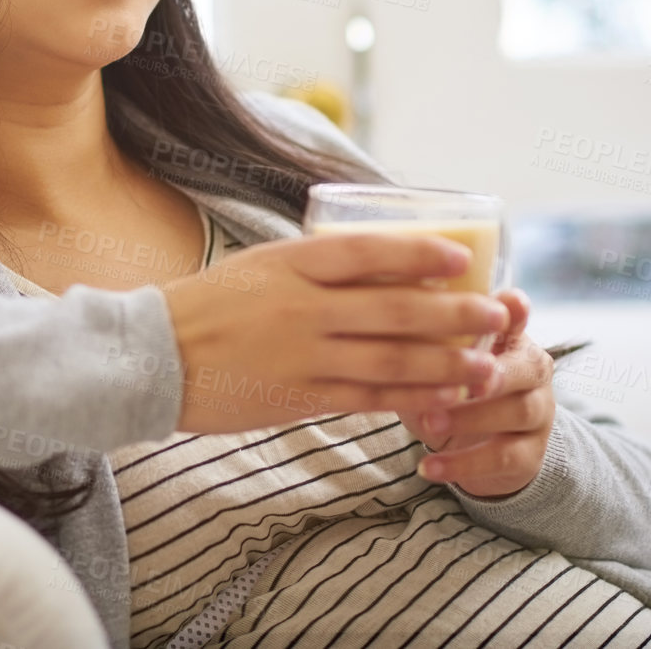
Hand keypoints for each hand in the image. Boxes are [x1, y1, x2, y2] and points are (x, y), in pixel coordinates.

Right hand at [160, 233, 510, 433]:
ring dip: (444, 362)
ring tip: (485, 364)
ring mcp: (303, 354)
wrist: (154, 356)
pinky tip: (439, 399)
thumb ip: (313, 266)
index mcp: (291, 263)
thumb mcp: (259, 265)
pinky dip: (407, 398)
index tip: (460, 256)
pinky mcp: (298, 396)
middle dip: (453, 312)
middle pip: (394, 307)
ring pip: (390, 358)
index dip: (419, 252)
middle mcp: (303, 306)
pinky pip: (366, 397)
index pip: (368, 252)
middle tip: (496, 313)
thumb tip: (377, 260)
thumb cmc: (208, 305)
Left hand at [398, 288, 556, 499]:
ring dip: (471, 418)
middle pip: (527, 367)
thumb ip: (422, 345)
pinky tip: (428, 468)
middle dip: (493, 374)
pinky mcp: (530, 455)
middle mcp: (533, 372)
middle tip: (459, 382)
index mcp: (511, 338)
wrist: (475, 449)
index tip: (506, 303)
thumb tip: (380, 322)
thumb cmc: (450, 392)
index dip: (514, 310)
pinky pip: (503, 459)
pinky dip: (463, 464)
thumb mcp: (436, 366)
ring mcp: (539, 414)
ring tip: (430, 422)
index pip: (518, 317)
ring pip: (517, 412)